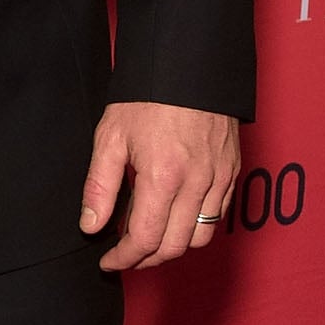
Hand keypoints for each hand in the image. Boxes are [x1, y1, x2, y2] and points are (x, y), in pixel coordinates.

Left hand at [80, 103, 239, 271]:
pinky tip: (173, 216)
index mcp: (163, 176)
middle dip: (146, 260)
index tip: (108, 261)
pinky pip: (217, 214)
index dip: (124, 259)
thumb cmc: (147, 96)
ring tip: (148, 239)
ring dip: (173, 247)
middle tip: (125, 256)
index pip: (145, 240)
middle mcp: (197, 183)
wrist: (189, 63)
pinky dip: (195, 227)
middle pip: (174, 246)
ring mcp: (219, 177)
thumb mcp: (111, 137)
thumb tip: (92, 226)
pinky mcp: (232, 170)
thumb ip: (99, 187)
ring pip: (201, 237)